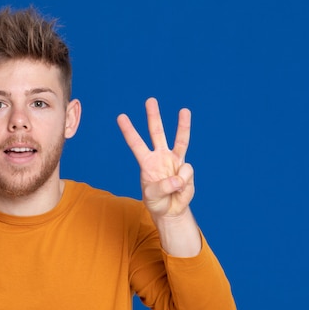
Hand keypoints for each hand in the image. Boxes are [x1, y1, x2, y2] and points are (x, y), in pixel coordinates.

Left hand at [117, 98, 193, 221]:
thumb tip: (179, 177)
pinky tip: (180, 189)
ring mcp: (175, 161)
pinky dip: (184, 182)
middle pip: (156, 133)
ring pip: (179, 139)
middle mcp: (160, 157)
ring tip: (184, 110)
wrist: (171, 210)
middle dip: (153, 116)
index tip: (121, 116)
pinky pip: (187, 170)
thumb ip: (163, 187)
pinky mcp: (186, 169)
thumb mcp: (153, 197)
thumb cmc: (157, 202)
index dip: (128, 130)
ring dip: (182, 124)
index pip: (135, 143)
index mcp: (146, 162)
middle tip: (150, 100)